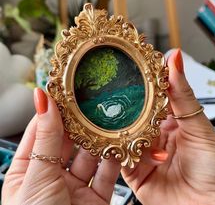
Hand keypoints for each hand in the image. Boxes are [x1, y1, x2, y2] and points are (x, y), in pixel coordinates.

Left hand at [2, 88, 119, 204]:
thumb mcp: (35, 176)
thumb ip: (45, 137)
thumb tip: (43, 99)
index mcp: (27, 171)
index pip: (42, 131)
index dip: (53, 110)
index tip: (65, 91)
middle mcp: (51, 178)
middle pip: (68, 142)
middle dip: (80, 123)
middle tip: (91, 101)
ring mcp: (75, 189)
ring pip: (89, 156)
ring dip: (99, 139)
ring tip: (108, 119)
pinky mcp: (95, 200)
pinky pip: (107, 175)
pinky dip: (114, 159)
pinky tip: (118, 144)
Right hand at [122, 49, 214, 204]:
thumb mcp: (199, 125)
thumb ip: (182, 93)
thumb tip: (175, 58)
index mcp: (172, 122)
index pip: (150, 99)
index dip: (140, 85)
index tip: (128, 69)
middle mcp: (157, 137)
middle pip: (134, 117)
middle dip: (125, 107)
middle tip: (114, 93)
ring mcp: (146, 156)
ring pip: (124, 136)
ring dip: (121, 129)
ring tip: (117, 118)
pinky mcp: (137, 175)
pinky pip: (120, 160)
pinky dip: (117, 150)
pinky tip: (118, 141)